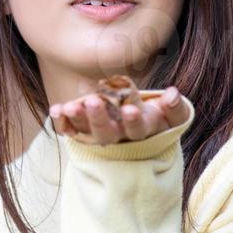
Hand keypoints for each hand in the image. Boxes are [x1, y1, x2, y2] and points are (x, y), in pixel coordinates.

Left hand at [50, 86, 189, 144]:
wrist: (139, 127)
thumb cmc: (159, 118)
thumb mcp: (172, 114)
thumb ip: (175, 107)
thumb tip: (172, 94)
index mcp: (141, 132)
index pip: (138, 130)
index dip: (134, 121)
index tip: (130, 109)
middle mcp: (118, 137)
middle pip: (107, 134)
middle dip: (99, 118)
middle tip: (93, 101)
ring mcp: (99, 136)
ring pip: (87, 132)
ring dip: (77, 119)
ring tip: (68, 106)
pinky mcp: (84, 132)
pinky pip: (71, 130)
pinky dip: (62, 121)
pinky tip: (56, 110)